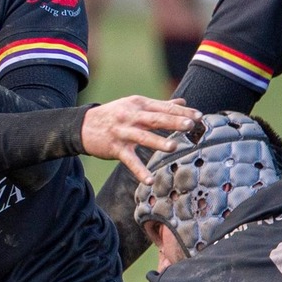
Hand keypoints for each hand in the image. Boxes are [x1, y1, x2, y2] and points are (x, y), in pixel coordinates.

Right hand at [80, 97, 199, 181]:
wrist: (83, 126)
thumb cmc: (113, 115)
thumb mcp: (134, 105)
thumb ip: (159, 105)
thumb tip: (182, 102)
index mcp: (139, 104)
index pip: (163, 107)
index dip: (181, 112)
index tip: (199, 116)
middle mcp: (131, 116)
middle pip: (155, 119)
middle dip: (173, 122)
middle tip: (190, 125)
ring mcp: (123, 132)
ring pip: (143, 137)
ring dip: (158, 142)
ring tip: (174, 147)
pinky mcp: (115, 148)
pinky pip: (129, 160)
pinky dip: (139, 170)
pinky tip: (149, 179)